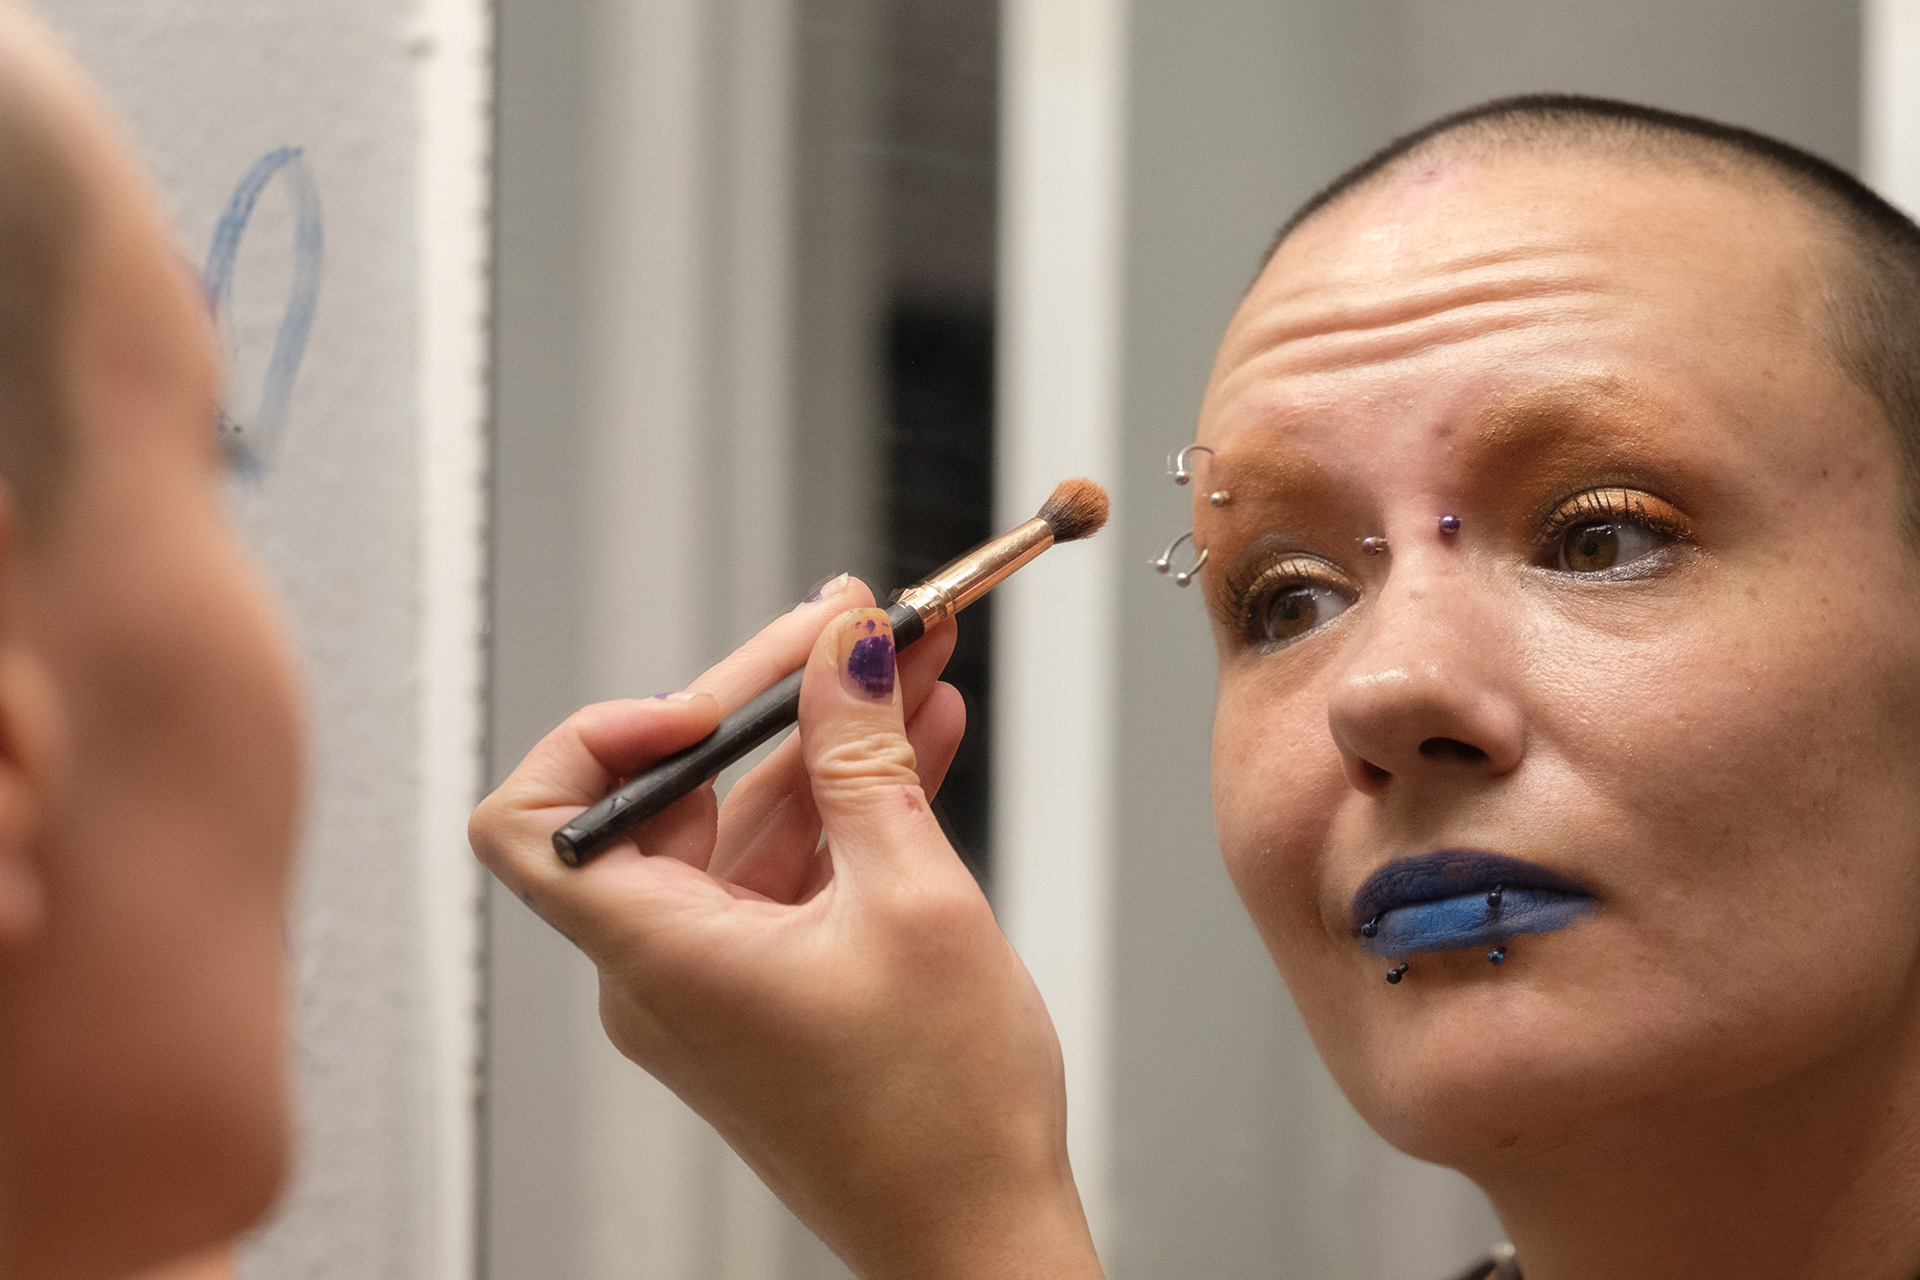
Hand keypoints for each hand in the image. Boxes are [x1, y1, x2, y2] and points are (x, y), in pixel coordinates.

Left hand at [470, 577, 1102, 1279]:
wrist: (979, 1240)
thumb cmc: (941, 1118)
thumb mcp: (912, 901)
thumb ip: (863, 761)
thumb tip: (845, 653)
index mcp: (658, 958)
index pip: (531, 822)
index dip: (599, 737)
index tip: (706, 704)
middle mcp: (663, 968)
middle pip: (674, 794)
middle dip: (769, 699)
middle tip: (855, 624)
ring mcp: (718, 977)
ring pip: (750, 822)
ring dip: (832, 740)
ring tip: (914, 658)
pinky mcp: (770, 985)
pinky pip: (790, 868)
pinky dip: (848, 804)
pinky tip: (920, 734)